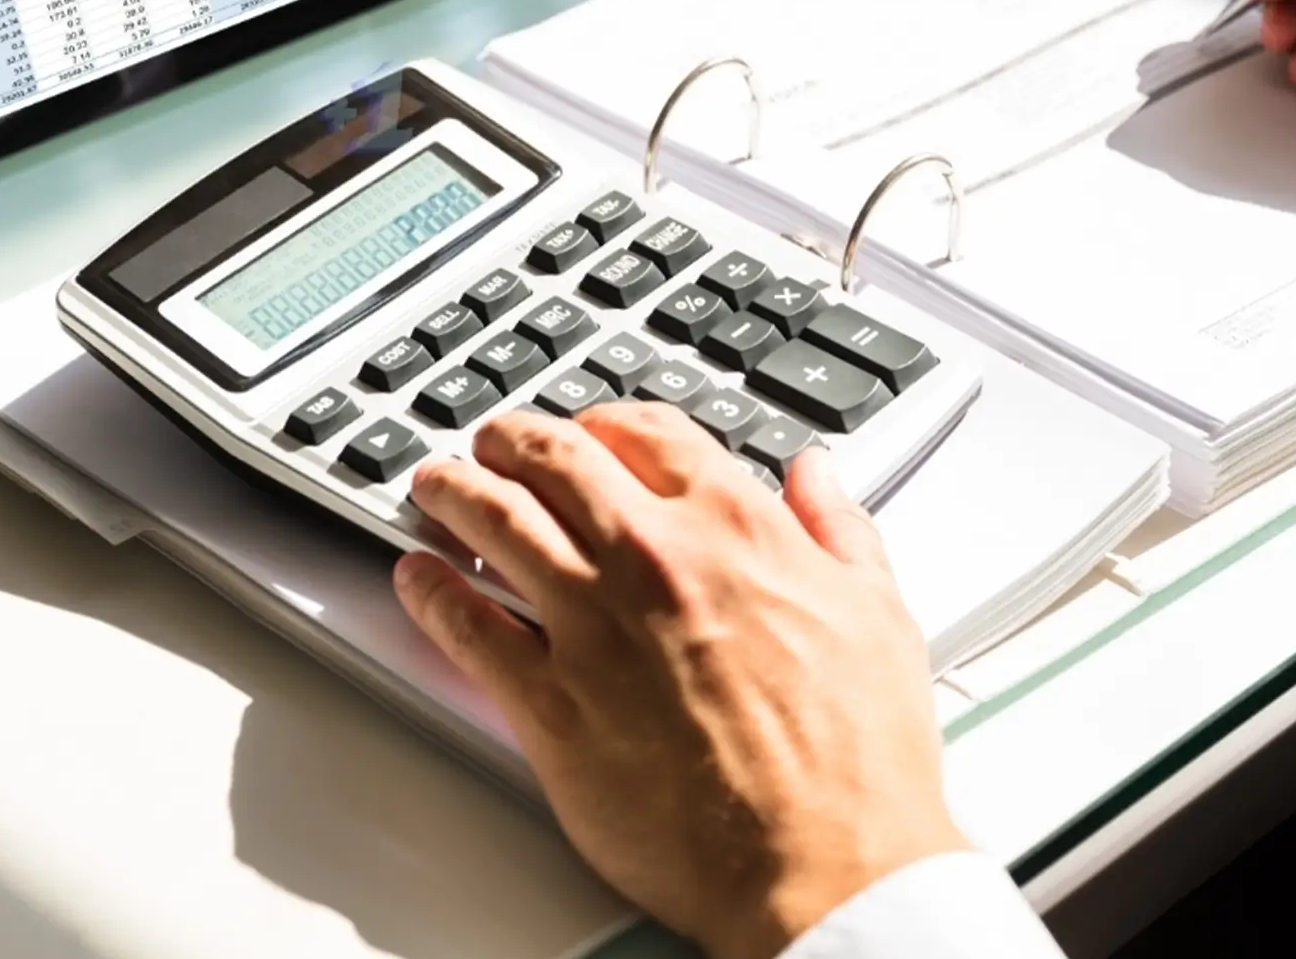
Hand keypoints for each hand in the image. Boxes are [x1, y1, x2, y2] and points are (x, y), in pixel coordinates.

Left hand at [393, 405, 964, 958]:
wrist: (826, 870)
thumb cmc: (857, 764)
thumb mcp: (878, 618)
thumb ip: (838, 531)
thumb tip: (817, 476)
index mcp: (734, 529)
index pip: (645, 432)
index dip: (605, 424)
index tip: (591, 432)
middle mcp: (652, 560)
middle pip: (552, 460)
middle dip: (511, 441)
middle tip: (493, 444)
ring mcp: (591, 627)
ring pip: (494, 522)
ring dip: (454, 492)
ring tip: (435, 486)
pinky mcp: (549, 703)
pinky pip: (466, 627)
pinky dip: (430, 591)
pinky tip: (417, 579)